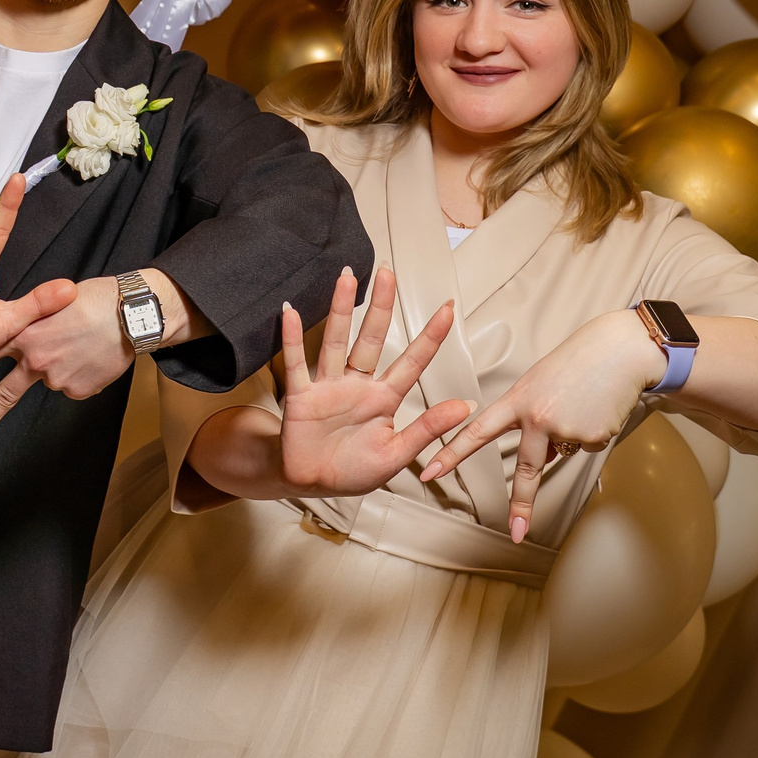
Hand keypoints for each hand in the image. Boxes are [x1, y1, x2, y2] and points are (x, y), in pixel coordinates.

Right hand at [275, 268, 471, 496]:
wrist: (311, 485)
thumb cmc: (353, 470)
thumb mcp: (396, 454)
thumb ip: (427, 429)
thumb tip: (465, 406)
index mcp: (384, 400)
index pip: (412, 361)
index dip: (430, 336)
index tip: (448, 308)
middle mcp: (358, 385)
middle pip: (372, 338)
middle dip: (381, 306)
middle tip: (388, 272)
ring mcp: (329, 387)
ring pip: (337, 342)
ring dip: (341, 309)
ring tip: (347, 277)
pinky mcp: (302, 396)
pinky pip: (297, 363)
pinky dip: (293, 339)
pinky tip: (292, 313)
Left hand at [419, 305, 663, 541]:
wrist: (620, 351)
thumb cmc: (576, 363)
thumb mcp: (538, 384)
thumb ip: (530, 419)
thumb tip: (543, 454)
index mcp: (517, 402)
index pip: (477, 433)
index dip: (451, 454)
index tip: (430, 473)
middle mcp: (538, 419)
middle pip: (526, 469)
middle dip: (522, 505)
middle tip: (516, 533)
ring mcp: (566, 430)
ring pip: (564, 450)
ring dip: (571, 434)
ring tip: (583, 403)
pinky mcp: (593, 437)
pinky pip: (587, 445)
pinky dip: (592, 431)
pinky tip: (598, 409)